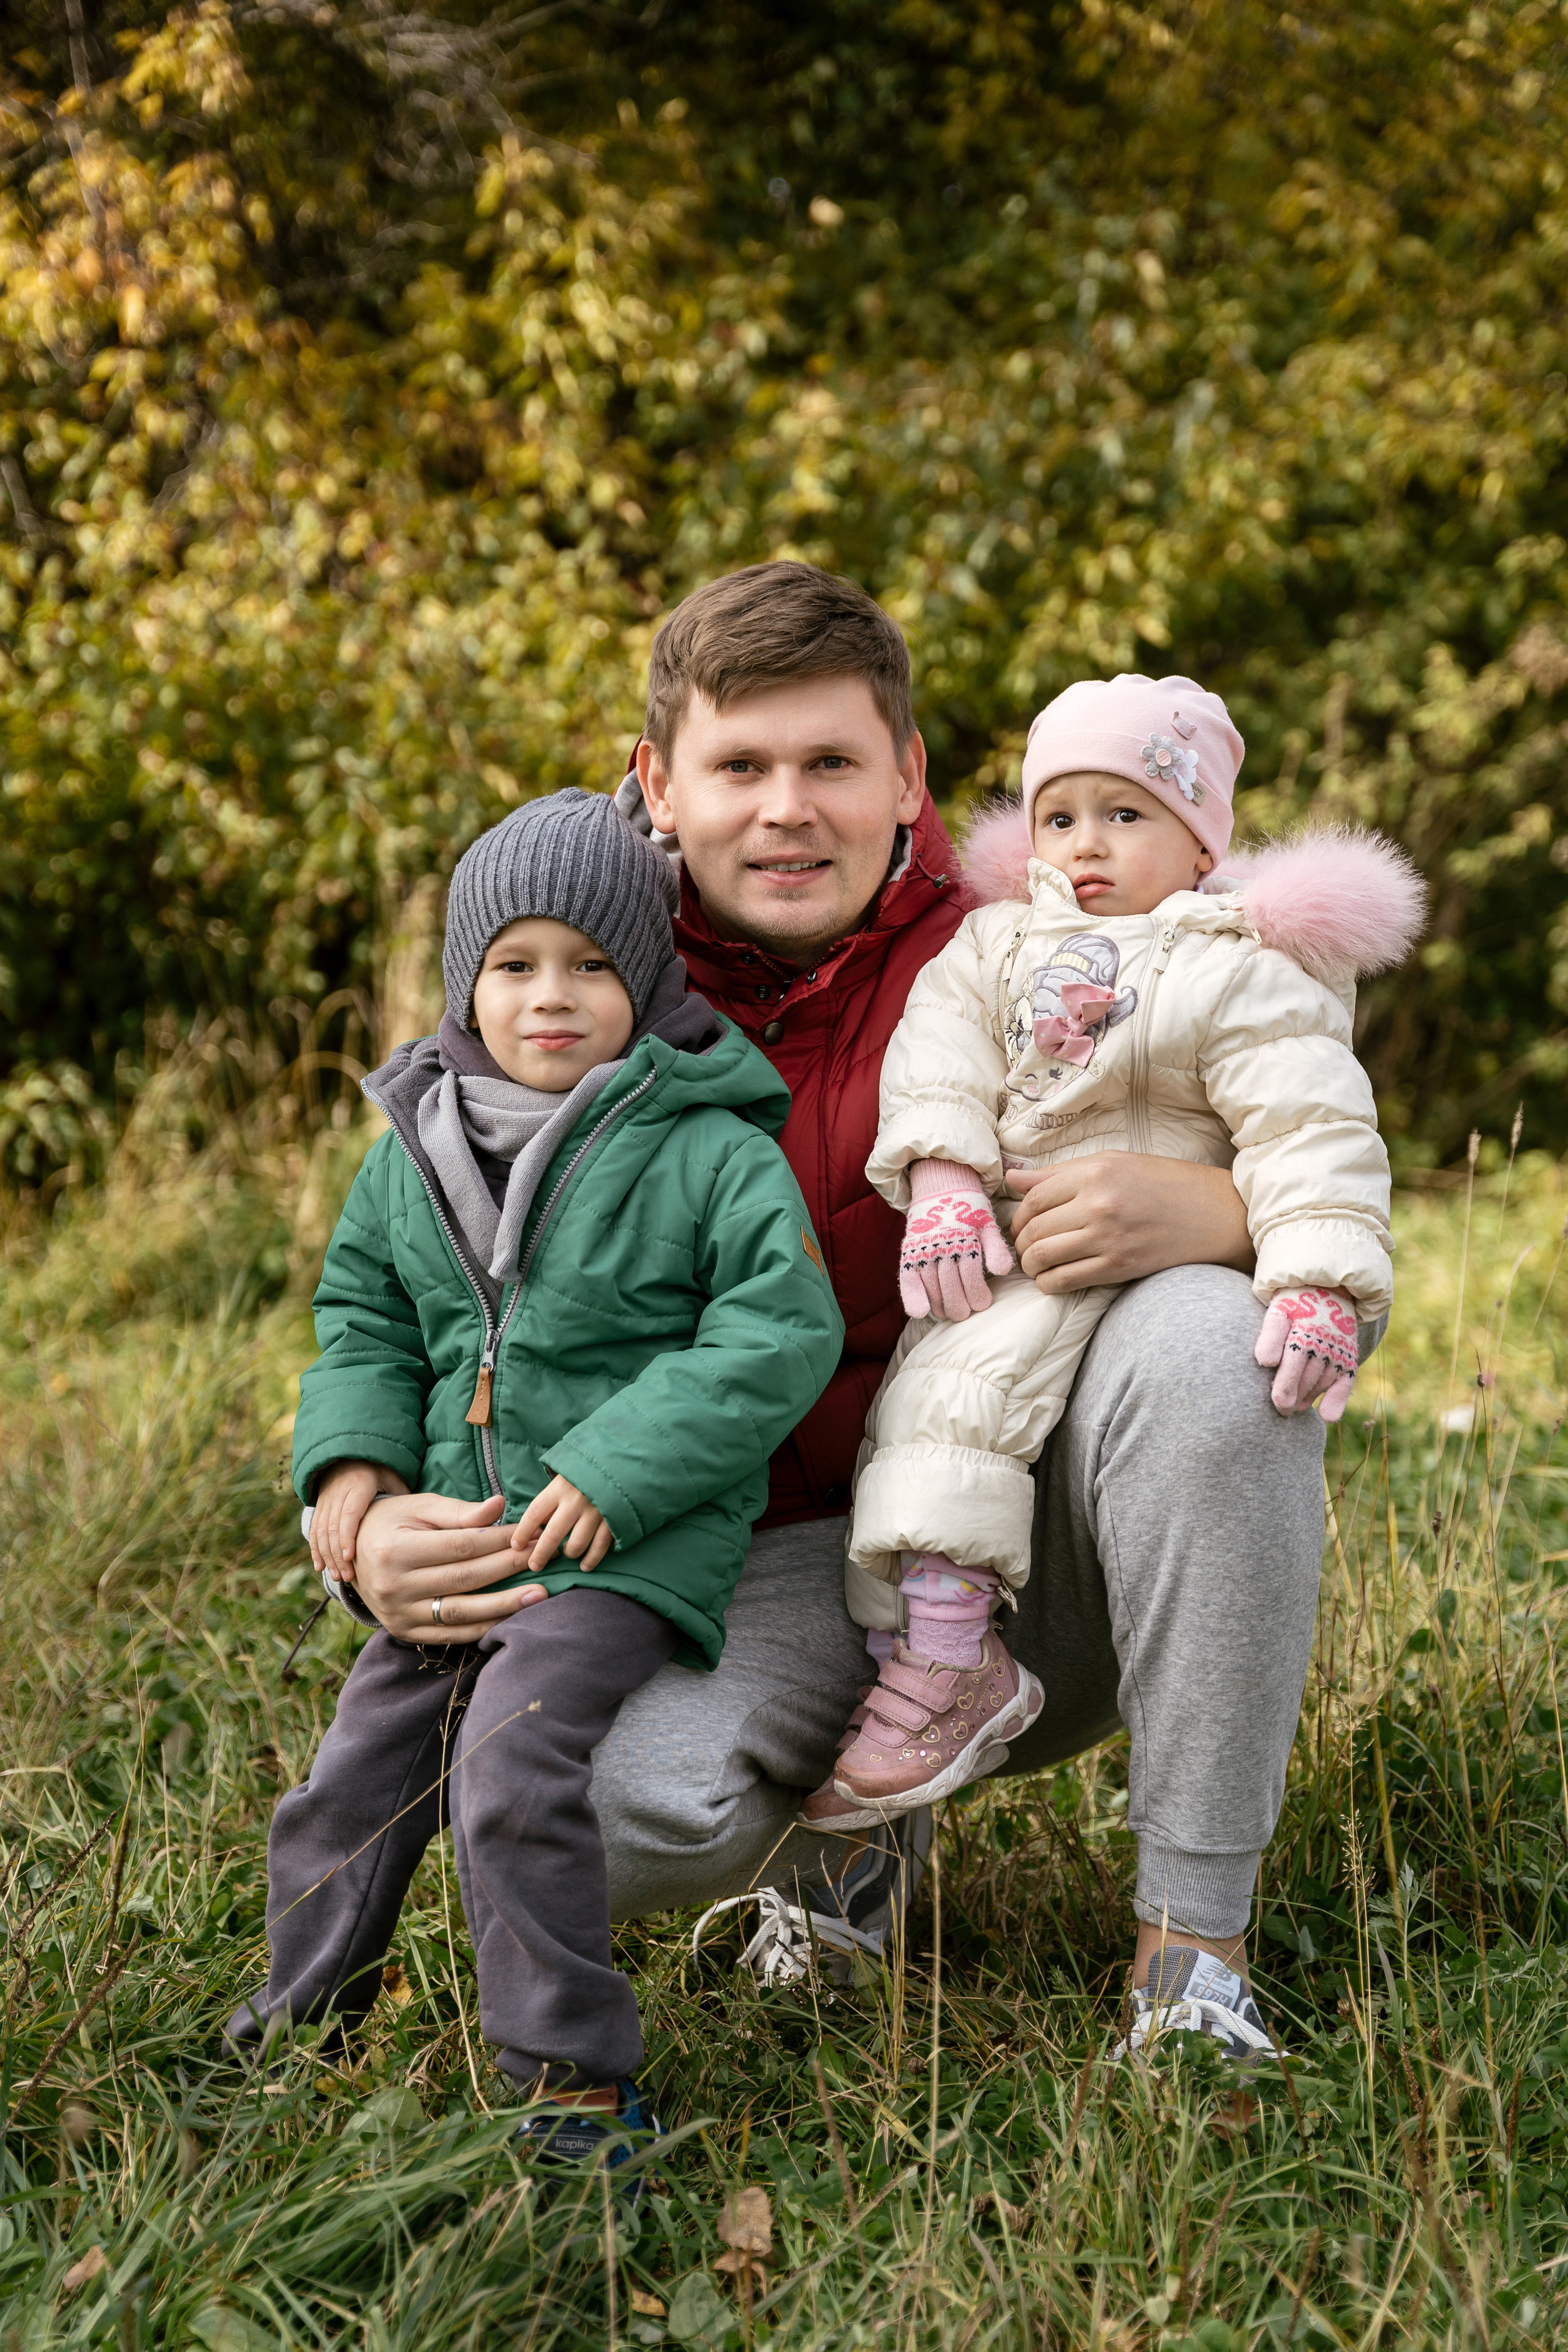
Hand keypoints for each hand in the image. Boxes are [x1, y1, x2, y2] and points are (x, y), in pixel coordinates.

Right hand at [310, 1460, 402, 1582]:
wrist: (350, 1454)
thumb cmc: (378, 1469)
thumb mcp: (392, 1476)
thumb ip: (400, 1496)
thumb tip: (415, 1522)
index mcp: (358, 1484)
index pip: (350, 1513)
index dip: (348, 1536)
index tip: (351, 1557)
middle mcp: (338, 1492)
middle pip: (332, 1526)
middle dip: (338, 1554)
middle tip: (347, 1577)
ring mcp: (326, 1500)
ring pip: (320, 1531)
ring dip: (327, 1556)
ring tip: (337, 1577)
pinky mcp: (319, 1507)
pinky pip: (313, 1530)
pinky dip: (315, 1550)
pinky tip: (320, 1567)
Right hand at [353, 1490, 546, 1644]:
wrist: (352, 1553)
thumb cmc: (393, 1522)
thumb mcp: (420, 1508)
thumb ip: (460, 1512)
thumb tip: (500, 1506)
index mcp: (395, 1549)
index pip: (460, 1546)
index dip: (500, 1541)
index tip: (532, 1534)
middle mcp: (393, 1585)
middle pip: (464, 1578)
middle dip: (509, 1568)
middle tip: (543, 1559)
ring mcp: (398, 1614)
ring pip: (461, 1612)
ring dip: (504, 1605)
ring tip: (539, 1595)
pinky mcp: (404, 1632)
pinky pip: (451, 1634)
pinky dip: (483, 1626)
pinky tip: (511, 1616)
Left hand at [510, 1475, 613, 1572]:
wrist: (620, 1463)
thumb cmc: (586, 1471)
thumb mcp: (564, 1477)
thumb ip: (551, 1499)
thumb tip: (537, 1525)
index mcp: (560, 1488)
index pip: (534, 1513)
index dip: (522, 1532)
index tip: (516, 1545)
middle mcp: (576, 1501)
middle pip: (552, 1534)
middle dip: (540, 1554)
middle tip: (534, 1565)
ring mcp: (595, 1512)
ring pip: (576, 1544)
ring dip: (569, 1553)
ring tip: (566, 1554)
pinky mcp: (612, 1520)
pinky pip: (599, 1547)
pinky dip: (591, 1559)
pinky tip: (584, 1565)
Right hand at [900, 1187, 1013, 1320]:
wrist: (941, 1186)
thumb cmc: (969, 1210)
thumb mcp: (987, 1224)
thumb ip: (996, 1248)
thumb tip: (1003, 1271)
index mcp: (965, 1237)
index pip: (970, 1274)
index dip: (977, 1294)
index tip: (982, 1304)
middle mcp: (942, 1244)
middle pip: (950, 1284)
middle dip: (960, 1305)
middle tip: (966, 1313)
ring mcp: (924, 1249)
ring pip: (931, 1286)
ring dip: (941, 1304)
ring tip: (949, 1313)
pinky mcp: (909, 1252)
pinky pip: (908, 1278)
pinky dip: (912, 1296)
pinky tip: (920, 1311)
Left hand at [1005, 1155, 1253, 1292]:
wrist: (1214, 1213)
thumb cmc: (1163, 1183)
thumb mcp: (1113, 1163)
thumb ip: (1060, 1173)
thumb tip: (1013, 1179)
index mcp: (1095, 1173)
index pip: (1034, 1198)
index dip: (1019, 1215)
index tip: (1020, 1223)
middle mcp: (1098, 1204)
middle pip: (1034, 1229)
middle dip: (1021, 1242)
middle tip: (1024, 1246)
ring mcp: (1108, 1238)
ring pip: (1044, 1257)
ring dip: (1031, 1265)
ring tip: (1035, 1263)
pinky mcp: (1120, 1266)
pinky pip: (1065, 1280)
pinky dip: (1048, 1283)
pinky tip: (1051, 1279)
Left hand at [1255, 1287, 1358, 1419]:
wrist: (1328, 1289)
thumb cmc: (1294, 1304)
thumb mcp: (1278, 1311)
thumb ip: (1270, 1335)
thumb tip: (1266, 1361)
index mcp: (1303, 1330)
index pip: (1292, 1362)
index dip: (1285, 1386)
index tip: (1277, 1403)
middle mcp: (1324, 1341)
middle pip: (1306, 1378)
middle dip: (1293, 1397)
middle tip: (1281, 1411)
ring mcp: (1338, 1350)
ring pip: (1322, 1383)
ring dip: (1308, 1397)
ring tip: (1295, 1407)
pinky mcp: (1349, 1357)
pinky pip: (1345, 1383)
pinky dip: (1337, 1400)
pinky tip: (1326, 1415)